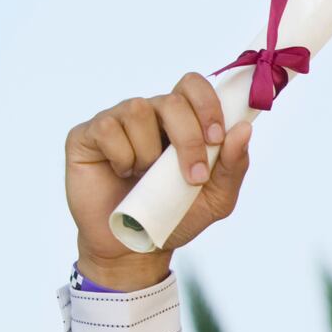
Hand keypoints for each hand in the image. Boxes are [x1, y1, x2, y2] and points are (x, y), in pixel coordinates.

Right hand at [66, 73, 252, 290]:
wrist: (135, 246)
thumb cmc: (175, 216)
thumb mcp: (216, 198)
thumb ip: (233, 165)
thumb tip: (244, 129)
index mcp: (181, 121)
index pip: (193, 86)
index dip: (207, 104)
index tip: (216, 138)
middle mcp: (149, 115)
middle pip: (171, 100)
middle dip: (188, 138)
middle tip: (193, 176)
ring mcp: (116, 121)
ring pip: (138, 110)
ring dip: (151, 152)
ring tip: (147, 176)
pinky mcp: (87, 136)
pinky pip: (107, 129)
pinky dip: (122, 156)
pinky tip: (122, 172)